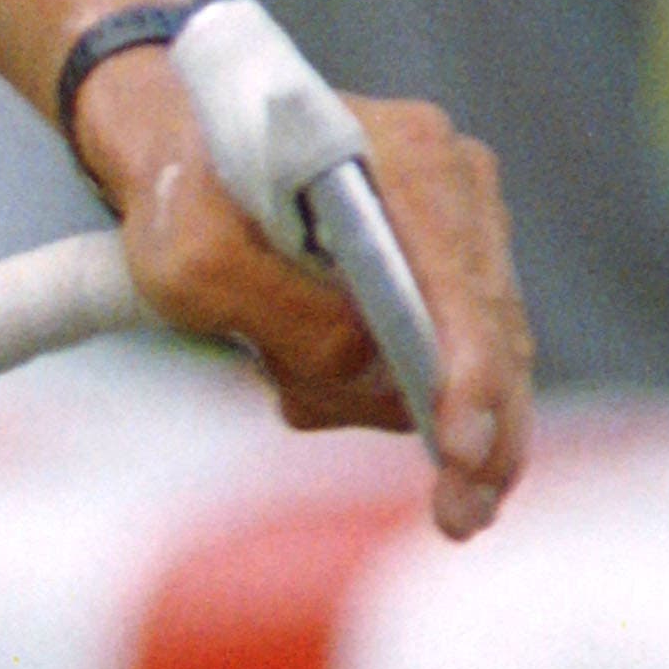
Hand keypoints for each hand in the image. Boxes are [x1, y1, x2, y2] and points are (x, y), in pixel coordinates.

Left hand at [74, 58, 533, 542]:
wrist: (175, 148)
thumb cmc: (179, 194)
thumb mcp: (195, 261)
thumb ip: (285, 319)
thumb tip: (368, 371)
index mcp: (408, 159)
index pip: (462, 285)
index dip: (471, 376)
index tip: (460, 452)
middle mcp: (453, 186)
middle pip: (493, 335)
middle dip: (470, 434)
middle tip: (457, 520)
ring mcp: (455, 230)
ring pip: (466, 360)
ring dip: (385, 406)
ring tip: (280, 386)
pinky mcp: (437, 272)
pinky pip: (436, 359)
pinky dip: (380, 394)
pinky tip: (300, 382)